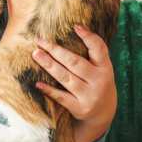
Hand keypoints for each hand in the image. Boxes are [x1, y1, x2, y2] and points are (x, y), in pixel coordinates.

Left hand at [31, 24, 116, 141]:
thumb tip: (75, 28)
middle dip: (56, 50)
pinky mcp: (79, 108)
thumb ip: (92, 54)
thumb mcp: (102, 69)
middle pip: (75, 62)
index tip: (75, 27)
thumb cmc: (97, 83)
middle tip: (39, 41)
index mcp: (105, 68)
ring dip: (49, 65)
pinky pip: (61, 97)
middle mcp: (99, 81)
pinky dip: (49, 90)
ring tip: (36, 54)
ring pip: (65, 77)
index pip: (99, 49)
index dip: (88, 37)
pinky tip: (38, 83)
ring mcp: (89, 96)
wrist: (102, 114)